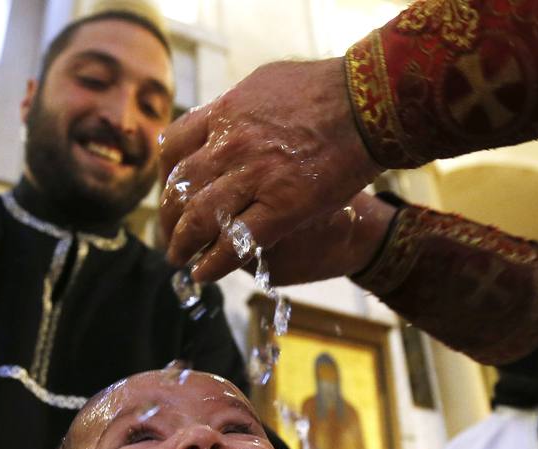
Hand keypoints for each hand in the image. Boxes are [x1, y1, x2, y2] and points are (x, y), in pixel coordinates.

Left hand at [159, 57, 382, 283]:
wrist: (371, 107)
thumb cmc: (328, 92)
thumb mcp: (269, 85)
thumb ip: (239, 107)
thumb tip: (220, 117)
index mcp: (225, 114)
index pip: (174, 149)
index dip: (166, 176)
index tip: (170, 190)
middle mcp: (230, 146)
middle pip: (180, 189)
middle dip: (169, 217)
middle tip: (169, 232)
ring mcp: (254, 179)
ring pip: (200, 220)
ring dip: (183, 245)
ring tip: (179, 258)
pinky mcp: (282, 210)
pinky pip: (236, 244)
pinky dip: (214, 264)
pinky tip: (203, 274)